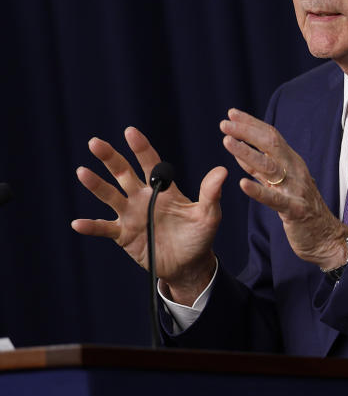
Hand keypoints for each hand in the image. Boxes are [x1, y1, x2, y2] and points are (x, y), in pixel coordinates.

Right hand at [72, 127, 224, 304]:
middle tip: (95, 143)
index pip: (151, 163)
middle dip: (110, 158)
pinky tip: (77, 223)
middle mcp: (143, 197)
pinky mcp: (124, 234)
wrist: (189, 264)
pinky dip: (91, 226)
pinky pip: (105, 228)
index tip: (130, 132)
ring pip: (110, 195)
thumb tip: (222, 171)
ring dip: (96, 185)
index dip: (140, 148)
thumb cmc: (200, 235)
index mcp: (164, 189)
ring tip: (82, 171)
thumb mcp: (209, 215)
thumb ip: (211, 194)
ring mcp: (131, 215)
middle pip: (123, 173)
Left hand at [220, 108, 347, 269]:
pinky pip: (274, 199)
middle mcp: (295, 170)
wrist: (326, 237)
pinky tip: (242, 184)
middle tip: (225, 123)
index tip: (232, 113)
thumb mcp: (281, 183)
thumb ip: (262, 169)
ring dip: (247, 153)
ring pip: (270, 166)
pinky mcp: (294, 210)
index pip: (271, 136)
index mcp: (292, 162)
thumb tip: (240, 151)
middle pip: (270, 144)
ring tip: (227, 142)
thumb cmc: (302, 209)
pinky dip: (258, 191)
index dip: (251, 124)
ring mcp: (295, 189)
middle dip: (247, 132)